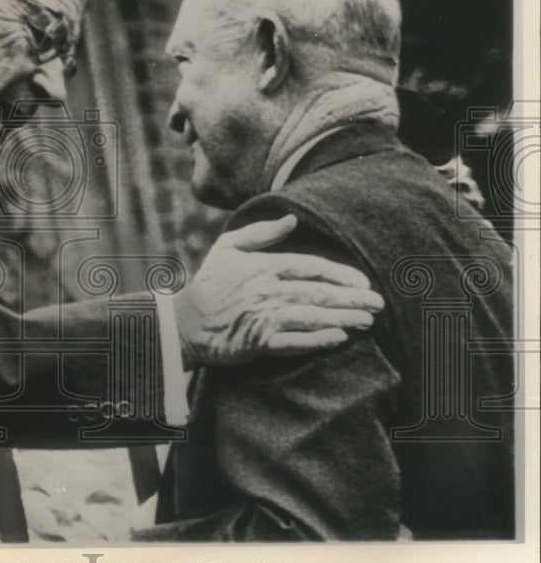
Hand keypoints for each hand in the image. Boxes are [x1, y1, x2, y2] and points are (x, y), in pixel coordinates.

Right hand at [173, 214, 383, 367]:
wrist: (184, 322)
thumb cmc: (209, 283)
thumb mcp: (228, 247)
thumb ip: (261, 233)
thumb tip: (292, 220)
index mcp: (263, 266)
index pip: (310, 266)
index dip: (340, 273)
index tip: (363, 281)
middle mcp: (267, 290)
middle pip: (318, 291)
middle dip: (351, 298)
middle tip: (377, 304)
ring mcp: (263, 317)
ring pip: (312, 315)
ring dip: (342, 318)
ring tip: (367, 321)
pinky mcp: (258, 342)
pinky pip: (294, 342)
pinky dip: (318, 340)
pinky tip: (338, 338)